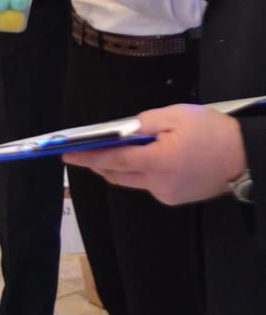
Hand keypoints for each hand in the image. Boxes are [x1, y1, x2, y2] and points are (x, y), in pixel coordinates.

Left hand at [65, 105, 246, 204]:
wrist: (246, 157)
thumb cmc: (212, 131)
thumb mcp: (178, 115)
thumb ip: (145, 123)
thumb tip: (122, 130)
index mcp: (159, 161)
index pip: (114, 161)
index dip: (89, 158)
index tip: (68, 155)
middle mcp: (159, 184)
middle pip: (118, 175)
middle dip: (98, 164)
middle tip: (82, 152)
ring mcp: (167, 194)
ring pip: (132, 182)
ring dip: (119, 168)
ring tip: (111, 151)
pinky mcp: (176, 198)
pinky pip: (148, 185)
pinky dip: (139, 172)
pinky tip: (144, 158)